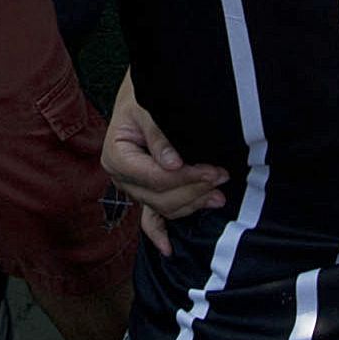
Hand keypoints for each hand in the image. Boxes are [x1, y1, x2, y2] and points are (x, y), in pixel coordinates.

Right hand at [99, 74, 224, 256]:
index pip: (154, 178)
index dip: (185, 178)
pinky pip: (149, 219)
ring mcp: (132, 187)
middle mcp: (120, 176)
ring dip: (191, 204)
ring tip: (218, 195)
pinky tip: (169, 249)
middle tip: (222, 177)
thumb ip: (159, 134)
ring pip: (162, 208)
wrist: (142, 90)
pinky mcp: (144, 191)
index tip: (213, 171)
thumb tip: (173, 164)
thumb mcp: (149, 106)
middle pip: (159, 197)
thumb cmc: (145, 93)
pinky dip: (159, 233)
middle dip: (193, 191)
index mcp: (116, 155)